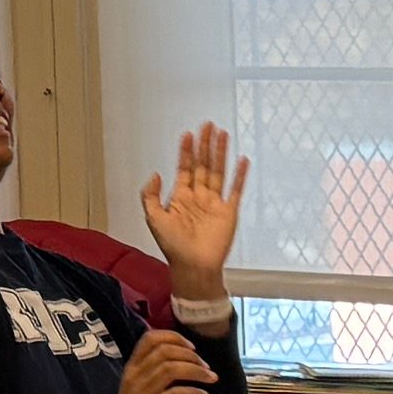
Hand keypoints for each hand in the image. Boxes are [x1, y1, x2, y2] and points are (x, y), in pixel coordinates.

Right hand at [80, 327, 214, 393]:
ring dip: (197, 371)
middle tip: (206, 367)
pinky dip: (194, 392)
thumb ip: (151, 373)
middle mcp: (135, 377)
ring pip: (172, 369)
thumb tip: (180, 359)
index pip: (150, 338)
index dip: (174, 337)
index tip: (192, 347)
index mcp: (132, 369)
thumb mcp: (138, 389)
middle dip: (192, 356)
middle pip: (165, 351)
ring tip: (211, 379)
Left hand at [137, 125, 248, 307]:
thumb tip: (155, 173)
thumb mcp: (153, 219)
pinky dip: (240, 175)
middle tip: (208, 126)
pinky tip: (242, 161)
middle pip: (203, 165)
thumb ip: (150, 195)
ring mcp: (214, 203)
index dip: (186, 151)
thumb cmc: (173, 247)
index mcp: (180, 197)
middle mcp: (198, 197)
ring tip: (223, 135)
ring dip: (220, 154)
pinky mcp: (229, 212)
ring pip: (218, 172)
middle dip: (205, 145)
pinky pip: (235, 190)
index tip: (188, 134)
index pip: (185, 168)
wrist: (193, 267)